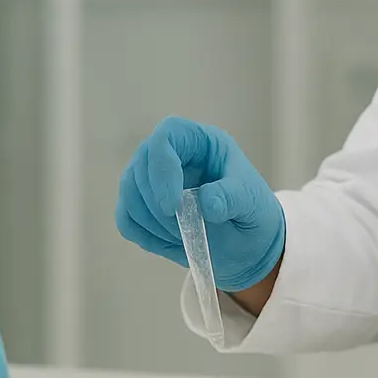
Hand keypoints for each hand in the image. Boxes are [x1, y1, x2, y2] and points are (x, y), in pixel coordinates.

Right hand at [114, 116, 285, 292]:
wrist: (247, 242)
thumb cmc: (252, 212)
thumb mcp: (252, 202)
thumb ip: (233, 197)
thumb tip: (208, 203)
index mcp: (201, 142)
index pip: (167, 134)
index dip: (161, 166)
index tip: (172, 205)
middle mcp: (173, 155)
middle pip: (140, 165)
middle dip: (156, 203)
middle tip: (183, 228)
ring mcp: (153, 180)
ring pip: (128, 192)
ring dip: (151, 221)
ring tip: (184, 236)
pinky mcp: (143, 207)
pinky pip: (126, 219)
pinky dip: (144, 235)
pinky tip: (171, 242)